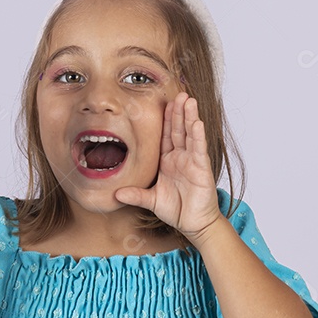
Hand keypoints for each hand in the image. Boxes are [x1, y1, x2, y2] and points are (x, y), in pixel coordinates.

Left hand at [114, 91, 223, 243]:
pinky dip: (198, 136)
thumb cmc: (176, 210)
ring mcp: (192, 162)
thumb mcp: (151, 200)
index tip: (163, 102)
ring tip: (189, 100)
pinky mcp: (201, 169)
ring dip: (189, 117)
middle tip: (178, 93)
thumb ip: (135, 195)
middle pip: (179, 130)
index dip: (165, 120)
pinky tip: (197, 122)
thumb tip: (115, 194)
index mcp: (169, 161)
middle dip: (178, 112)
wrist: (193, 224)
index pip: (166, 136)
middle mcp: (181, 158)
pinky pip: (198, 149)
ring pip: (190, 134)